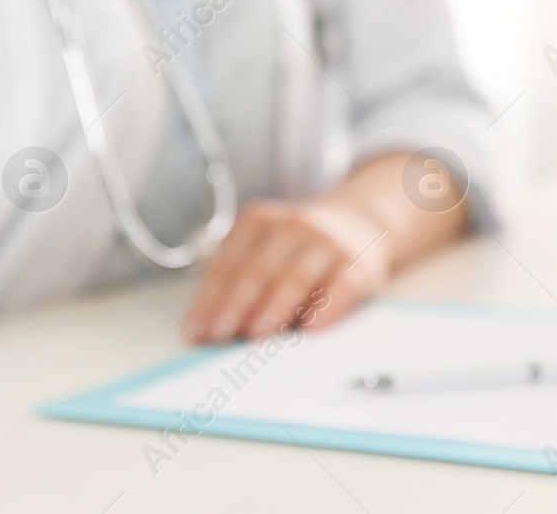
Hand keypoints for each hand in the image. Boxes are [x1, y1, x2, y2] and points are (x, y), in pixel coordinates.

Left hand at [183, 197, 390, 343]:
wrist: (360, 222)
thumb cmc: (300, 246)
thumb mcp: (267, 245)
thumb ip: (242, 277)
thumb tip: (212, 329)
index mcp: (259, 220)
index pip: (227, 263)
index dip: (209, 299)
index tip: (196, 330)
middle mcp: (293, 225)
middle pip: (257, 270)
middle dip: (235, 305)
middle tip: (219, 335)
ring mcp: (327, 242)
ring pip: (295, 277)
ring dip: (272, 308)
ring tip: (255, 335)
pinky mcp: (358, 263)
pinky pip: (340, 287)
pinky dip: (324, 309)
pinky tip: (309, 329)